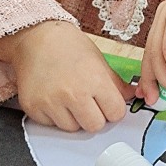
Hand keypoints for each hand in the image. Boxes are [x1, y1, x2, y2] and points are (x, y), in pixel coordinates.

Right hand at [0, 20, 135, 132]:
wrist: (35, 37)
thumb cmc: (68, 45)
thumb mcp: (98, 60)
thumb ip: (115, 83)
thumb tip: (132, 96)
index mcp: (95, 80)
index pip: (116, 114)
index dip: (113, 109)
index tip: (107, 103)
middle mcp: (73, 94)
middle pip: (95, 126)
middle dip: (95, 117)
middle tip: (87, 102)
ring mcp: (51, 102)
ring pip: (72, 128)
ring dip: (73, 118)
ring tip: (68, 97)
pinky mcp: (33, 107)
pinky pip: (51, 125)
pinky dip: (54, 116)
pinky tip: (53, 97)